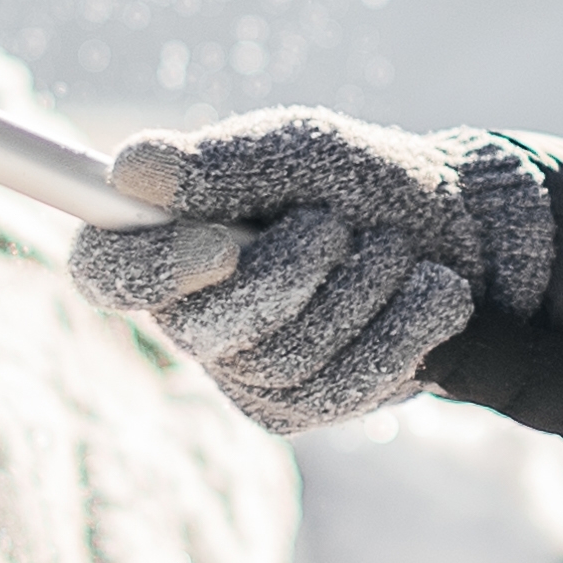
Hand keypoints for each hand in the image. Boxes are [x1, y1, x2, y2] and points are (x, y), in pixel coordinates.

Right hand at [69, 110, 552, 434]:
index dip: (150, 269)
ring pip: (286, 360)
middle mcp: (190, 314)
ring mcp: (243, 372)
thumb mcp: (302, 153)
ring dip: (362, 292)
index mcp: (169, 238)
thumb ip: (222, 163)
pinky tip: (424, 299)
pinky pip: (340, 391)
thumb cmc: (361, 183)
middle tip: (339, 226)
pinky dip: (400, 332)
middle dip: (294, 272)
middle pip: (207, 328)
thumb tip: (130, 167)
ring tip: (395, 252)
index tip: (221, 245)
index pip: (104, 271)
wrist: (459, 238)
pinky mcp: (299, 410)